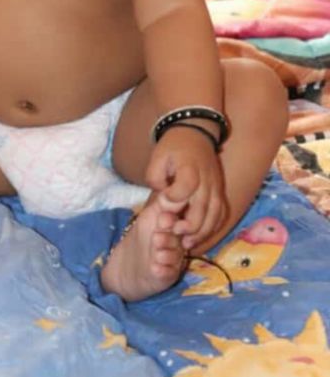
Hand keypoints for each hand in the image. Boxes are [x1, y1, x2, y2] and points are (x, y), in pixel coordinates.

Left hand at [145, 126, 226, 250]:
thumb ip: (155, 177)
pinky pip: (221, 215)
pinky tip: (199, 237)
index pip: (185, 188)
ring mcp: (216, 188)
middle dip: (188, 225)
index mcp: (190, 168)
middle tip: (174, 232)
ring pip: (214, 216)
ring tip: (186, 243)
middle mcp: (207, 180)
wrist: (195, 134)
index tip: (164, 202)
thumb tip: (162, 197)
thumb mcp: (158, 156)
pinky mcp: (220, 193)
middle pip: (202, 208)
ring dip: (201, 232)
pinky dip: (212, 228)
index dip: (174, 199)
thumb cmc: (174, 147)